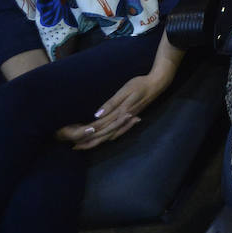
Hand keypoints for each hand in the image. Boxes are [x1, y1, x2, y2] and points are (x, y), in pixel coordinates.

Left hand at [56, 70, 172, 150]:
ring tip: (87, 145)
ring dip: (99, 140)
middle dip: (90, 141)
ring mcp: (128, 119)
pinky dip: (112, 136)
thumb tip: (97, 115)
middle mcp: (123, 119)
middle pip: (104, 134)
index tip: (74, 141)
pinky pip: (120, 131)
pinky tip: (108, 139)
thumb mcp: (125, 91)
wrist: (157, 84)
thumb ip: (111, 103)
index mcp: (119, 113)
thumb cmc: (140, 84)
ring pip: (111, 134)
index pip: (100, 126)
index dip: (87, 134)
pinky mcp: (131, 117)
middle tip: (75, 148)